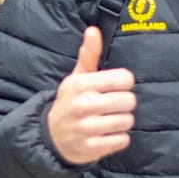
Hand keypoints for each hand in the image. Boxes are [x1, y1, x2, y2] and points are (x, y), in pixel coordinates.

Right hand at [47, 26, 135, 164]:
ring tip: (109, 120)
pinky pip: (122, 140)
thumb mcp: (77, 77)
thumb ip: (89, 54)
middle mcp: (83, 105)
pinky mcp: (91, 147)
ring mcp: (87, 128)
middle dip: (124, 104)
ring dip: (122, 122)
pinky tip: (107, 134)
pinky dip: (118, 138)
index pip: (124, 79)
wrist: (50, 136)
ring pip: (127, 121)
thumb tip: (93, 30)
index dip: (124, 83)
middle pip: (129, 101)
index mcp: (81, 84)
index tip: (115, 87)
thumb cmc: (70, 102)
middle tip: (113, 106)